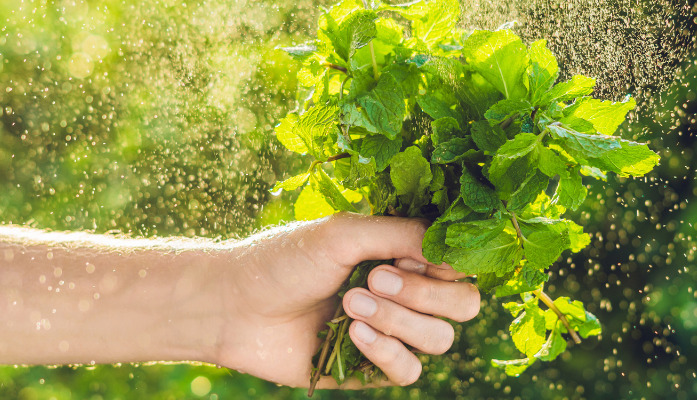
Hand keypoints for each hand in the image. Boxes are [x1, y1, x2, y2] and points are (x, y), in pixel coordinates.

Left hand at [212, 213, 480, 388]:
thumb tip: (452, 250)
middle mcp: (408, 296)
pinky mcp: (372, 370)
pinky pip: (410, 371)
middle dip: (425, 295)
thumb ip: (403, 234)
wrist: (232, 306)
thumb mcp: (344, 233)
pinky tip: (353, 334)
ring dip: (399, 321)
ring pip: (440, 340)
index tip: (403, 258)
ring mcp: (393, 334)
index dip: (445, 267)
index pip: (463, 267)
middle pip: (464, 306)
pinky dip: (386, 352)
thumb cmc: (283, 260)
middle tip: (374, 280)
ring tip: (350, 305)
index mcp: (406, 258)